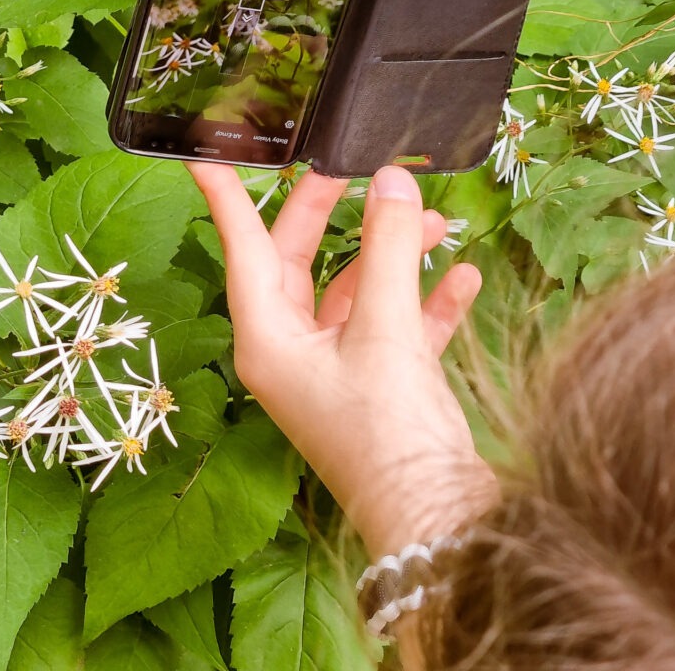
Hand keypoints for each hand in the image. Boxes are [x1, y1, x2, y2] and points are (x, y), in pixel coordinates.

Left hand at [186, 161, 496, 557]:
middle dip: (332, 215)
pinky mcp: (379, 383)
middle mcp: (293, 351)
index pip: (241, 251)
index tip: (210, 155)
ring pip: (356, 290)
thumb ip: (389, 249)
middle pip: (301, 261)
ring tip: (436, 221)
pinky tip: (464, 277)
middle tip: (356, 169)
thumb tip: (391, 182)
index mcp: (268, 339)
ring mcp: (337, 368)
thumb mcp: (385, 331)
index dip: (227, 199)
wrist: (435, 520)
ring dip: (394, 255)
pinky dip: (426, 299)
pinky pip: (396, 324)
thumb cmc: (389, 433)